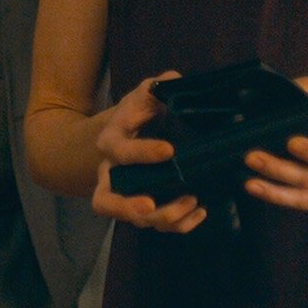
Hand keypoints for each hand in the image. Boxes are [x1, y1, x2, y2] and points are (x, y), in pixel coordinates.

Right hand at [91, 72, 207, 232]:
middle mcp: (112, 175)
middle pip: (106, 201)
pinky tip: (200, 211)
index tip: (169, 150)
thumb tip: (175, 82)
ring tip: (192, 202)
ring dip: (163, 216)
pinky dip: (180, 225)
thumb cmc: (140, 111)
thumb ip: (159, 87)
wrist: (130, 131)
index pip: (119, 151)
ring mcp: (128, 195)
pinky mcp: (147, 207)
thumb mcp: (146, 94)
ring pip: (136, 219)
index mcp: (111, 142)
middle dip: (127, 207)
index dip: (140, 153)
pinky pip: (158, 225)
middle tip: (151, 205)